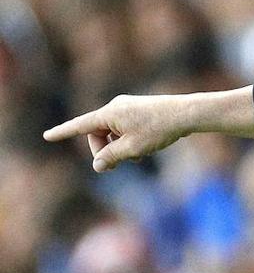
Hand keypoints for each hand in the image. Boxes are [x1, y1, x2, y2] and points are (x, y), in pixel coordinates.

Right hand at [43, 94, 189, 171]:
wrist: (187, 114)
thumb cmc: (159, 129)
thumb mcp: (132, 148)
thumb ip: (111, 157)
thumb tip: (97, 165)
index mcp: (109, 113)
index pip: (80, 125)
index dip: (63, 133)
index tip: (47, 136)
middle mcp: (115, 107)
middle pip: (97, 134)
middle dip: (104, 151)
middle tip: (115, 165)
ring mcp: (128, 108)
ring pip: (113, 134)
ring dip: (119, 148)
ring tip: (138, 156)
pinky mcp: (139, 111)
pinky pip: (125, 129)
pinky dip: (129, 141)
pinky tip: (145, 149)